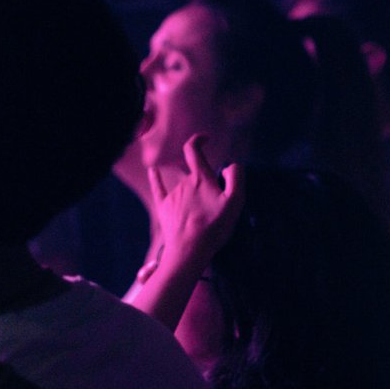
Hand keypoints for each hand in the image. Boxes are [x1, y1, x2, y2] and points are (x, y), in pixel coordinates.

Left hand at [147, 135, 243, 277]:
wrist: (189, 249)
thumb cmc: (214, 227)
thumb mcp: (235, 202)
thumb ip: (236, 178)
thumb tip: (231, 165)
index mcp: (201, 178)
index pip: (193, 150)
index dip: (198, 140)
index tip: (205, 138)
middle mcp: (184, 182)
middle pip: (194, 173)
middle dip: (206, 181)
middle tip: (217, 204)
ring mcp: (172, 194)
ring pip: (183, 184)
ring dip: (193, 190)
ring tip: (203, 211)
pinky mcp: (163, 206)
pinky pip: (158, 187)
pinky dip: (156, 177)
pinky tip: (153, 170)